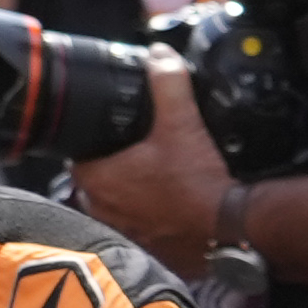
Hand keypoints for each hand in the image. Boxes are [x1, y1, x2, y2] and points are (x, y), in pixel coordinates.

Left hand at [70, 54, 233, 275]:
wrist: (229, 230)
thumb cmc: (198, 184)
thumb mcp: (182, 123)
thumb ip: (168, 84)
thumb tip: (160, 55)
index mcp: (98, 180)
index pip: (79, 156)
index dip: (95, 144)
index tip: (114, 137)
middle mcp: (101, 211)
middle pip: (97, 181)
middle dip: (113, 169)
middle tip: (140, 155)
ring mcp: (120, 234)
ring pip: (115, 207)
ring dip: (129, 196)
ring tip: (157, 180)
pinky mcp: (143, 251)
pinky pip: (136, 230)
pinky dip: (148, 219)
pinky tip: (169, 208)